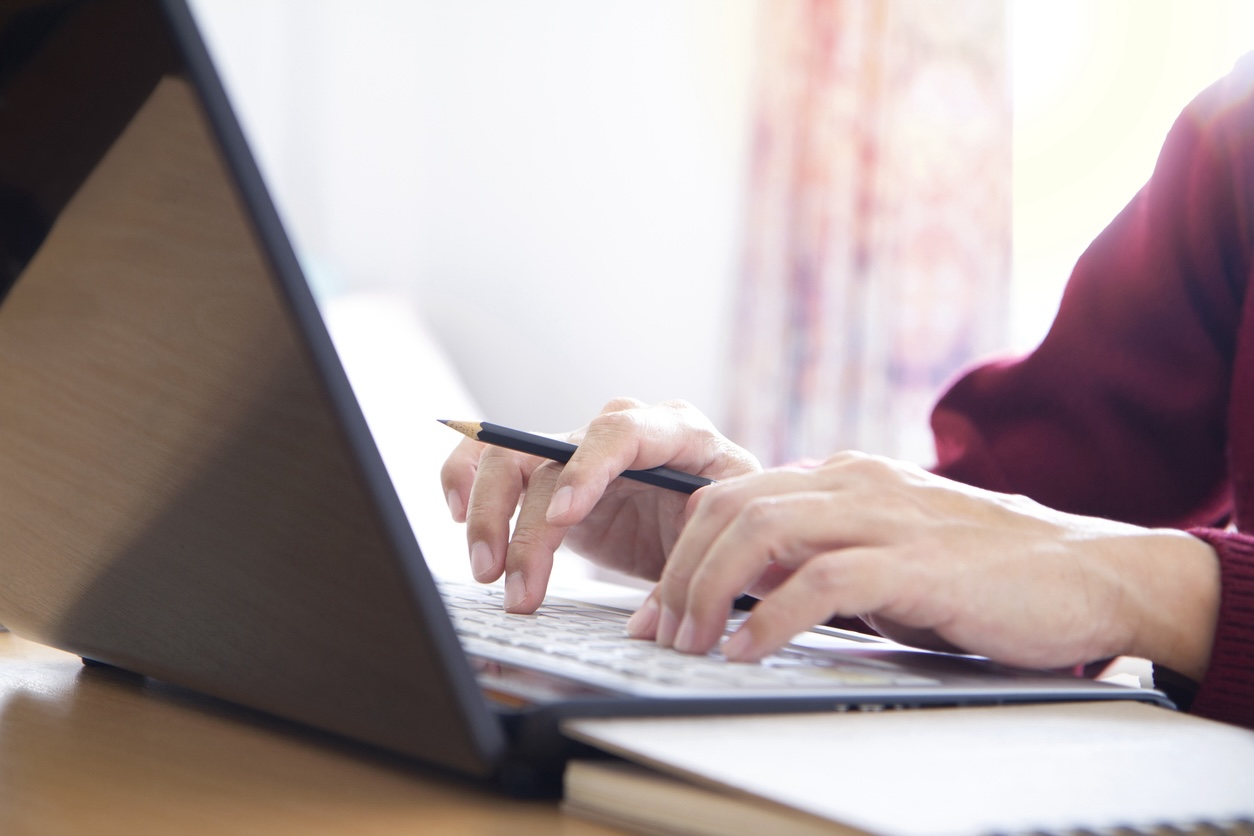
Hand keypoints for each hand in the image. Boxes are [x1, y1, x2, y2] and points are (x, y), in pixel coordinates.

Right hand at [440, 398, 760, 611]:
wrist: (716, 527)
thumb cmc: (729, 523)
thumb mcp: (727, 540)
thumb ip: (692, 565)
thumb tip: (650, 618)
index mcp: (679, 432)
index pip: (622, 432)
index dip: (587, 470)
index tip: (563, 518)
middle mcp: (622, 430)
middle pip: (551, 450)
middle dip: (524, 520)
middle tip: (511, 581)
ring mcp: (582, 450)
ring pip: (513, 457)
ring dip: (489, 514)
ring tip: (488, 572)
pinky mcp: (552, 476)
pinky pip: (496, 461)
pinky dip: (466, 479)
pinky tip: (455, 513)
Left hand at [628, 451, 1220, 680]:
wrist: (1087, 572)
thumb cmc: (983, 572)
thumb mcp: (885, 552)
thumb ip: (822, 556)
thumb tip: (750, 592)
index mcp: (842, 478)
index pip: (734, 495)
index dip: (682, 549)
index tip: (658, 607)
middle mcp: (854, 484)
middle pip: (730, 506)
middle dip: (680, 570)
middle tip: (658, 630)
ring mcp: (886, 517)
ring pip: (761, 530)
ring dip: (710, 591)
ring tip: (691, 643)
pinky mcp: (919, 563)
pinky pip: (822, 581)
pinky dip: (771, 616)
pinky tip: (747, 650)